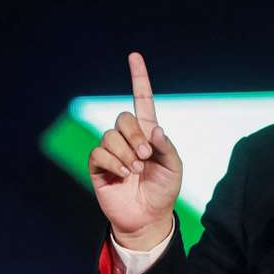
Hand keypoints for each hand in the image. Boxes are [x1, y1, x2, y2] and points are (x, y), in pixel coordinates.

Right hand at [87, 52, 182, 248]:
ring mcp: (111, 152)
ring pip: (110, 136)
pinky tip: (124, 175)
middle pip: (123, 118)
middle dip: (135, 136)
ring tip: (136, 171)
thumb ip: (165, 147)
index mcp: (148, 133)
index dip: (139, 78)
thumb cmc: (164, 191)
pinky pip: (100, 153)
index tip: (134, 56)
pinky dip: (114, 163)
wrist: (148, 217)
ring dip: (126, 154)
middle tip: (145, 157)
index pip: (141, 99)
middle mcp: (128, 138)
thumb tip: (153, 128)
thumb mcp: (174, 167)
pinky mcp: (98, 166)